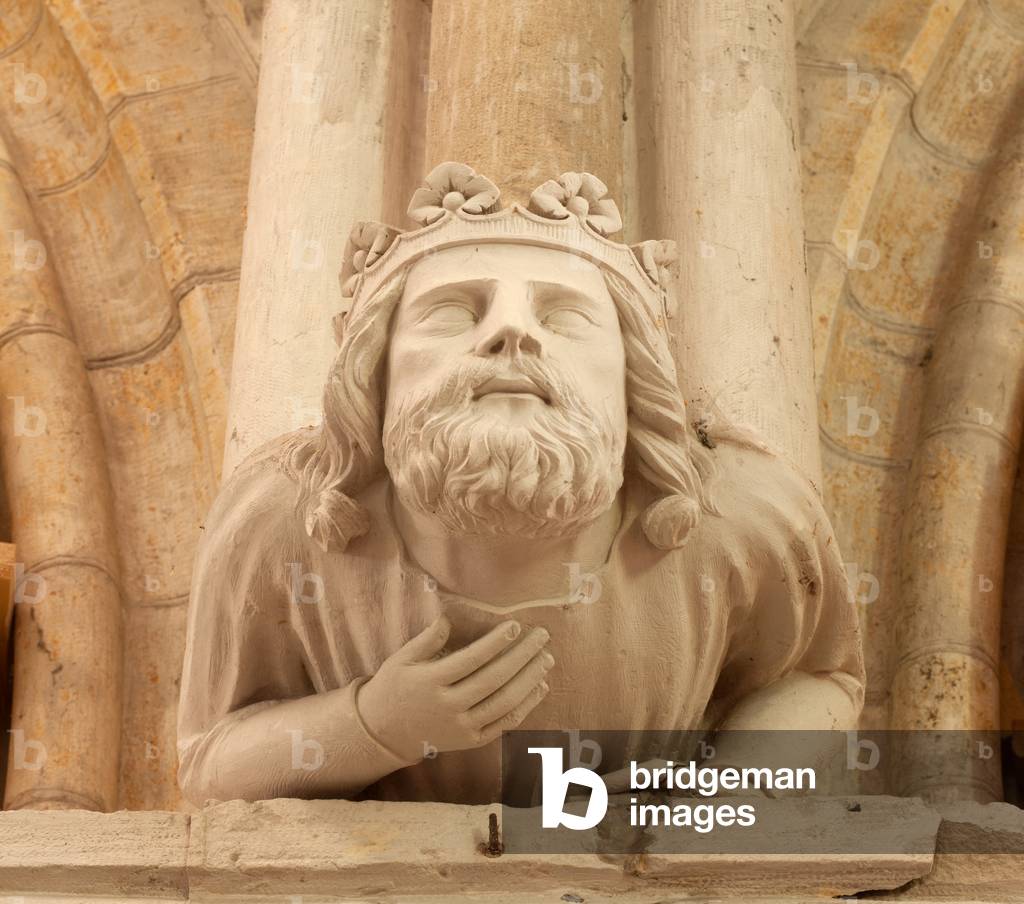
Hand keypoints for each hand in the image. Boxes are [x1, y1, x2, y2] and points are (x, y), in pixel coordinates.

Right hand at [357, 615, 552, 762]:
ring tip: (546, 659)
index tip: (516, 625)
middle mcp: (447, 706)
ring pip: (503, 703)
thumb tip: (449, 618)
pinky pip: (503, 724)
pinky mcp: (470, 741)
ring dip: (529, 680)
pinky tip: (540, 687)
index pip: (471, 660)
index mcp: (430, 682)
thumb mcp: (401, 659)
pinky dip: (525, 706)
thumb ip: (427, 639)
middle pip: (493, 679)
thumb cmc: (394, 687)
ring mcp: (461, 727)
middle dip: (521, 656)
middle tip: (542, 636)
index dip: (495, 643)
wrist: (384, 733)